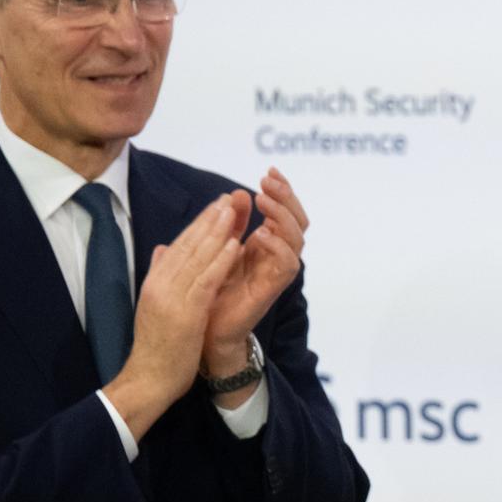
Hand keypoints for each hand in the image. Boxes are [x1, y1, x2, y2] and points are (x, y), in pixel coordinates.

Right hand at [104, 196, 243, 437]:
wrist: (148, 378)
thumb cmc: (156, 347)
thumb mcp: (154, 305)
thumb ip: (160, 275)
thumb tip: (163, 250)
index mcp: (155, 282)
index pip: (179, 245)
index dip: (199, 224)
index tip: (216, 206)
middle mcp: (161, 284)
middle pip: (188, 244)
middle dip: (209, 219)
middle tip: (228, 197)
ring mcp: (171, 297)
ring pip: (197, 257)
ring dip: (217, 232)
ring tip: (234, 210)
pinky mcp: (185, 313)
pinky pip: (206, 281)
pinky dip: (220, 261)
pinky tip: (235, 245)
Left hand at [202, 169, 307, 377]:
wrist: (203, 329)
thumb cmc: (211, 291)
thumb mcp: (218, 249)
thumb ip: (231, 224)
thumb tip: (237, 193)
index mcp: (266, 244)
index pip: (285, 212)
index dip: (283, 191)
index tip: (269, 171)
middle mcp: (276, 256)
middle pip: (298, 221)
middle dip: (286, 197)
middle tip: (267, 181)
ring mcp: (275, 272)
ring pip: (298, 239)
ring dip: (283, 216)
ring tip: (263, 200)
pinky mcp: (271, 289)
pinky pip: (288, 265)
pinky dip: (278, 246)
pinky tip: (261, 234)